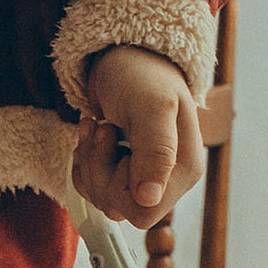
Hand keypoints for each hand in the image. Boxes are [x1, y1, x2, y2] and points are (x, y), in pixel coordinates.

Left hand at [73, 45, 204, 229]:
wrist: (127, 56)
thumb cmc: (142, 74)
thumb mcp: (151, 105)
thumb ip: (156, 150)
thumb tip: (150, 198)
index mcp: (184, 170)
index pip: (144, 211)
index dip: (120, 185)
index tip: (118, 143)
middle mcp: (168, 181)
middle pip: (120, 208)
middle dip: (99, 170)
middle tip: (102, 129)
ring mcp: (145, 180)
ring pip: (104, 201)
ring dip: (89, 162)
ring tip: (96, 126)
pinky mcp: (124, 175)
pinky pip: (94, 191)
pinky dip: (84, 164)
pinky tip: (91, 136)